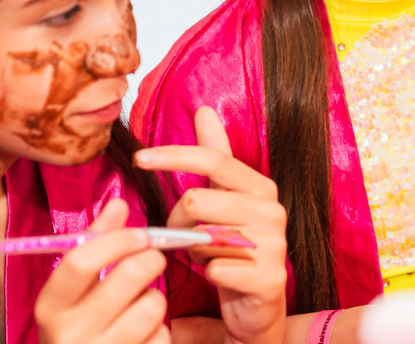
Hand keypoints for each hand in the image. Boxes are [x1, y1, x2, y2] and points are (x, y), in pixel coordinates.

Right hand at [34, 199, 169, 343]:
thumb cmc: (79, 324)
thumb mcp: (74, 290)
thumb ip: (95, 244)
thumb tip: (119, 203)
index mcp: (50, 308)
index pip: (81, 260)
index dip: (118, 239)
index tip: (139, 234)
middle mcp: (70, 335)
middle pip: (129, 275)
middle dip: (151, 259)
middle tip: (153, 260)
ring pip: (153, 305)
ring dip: (155, 298)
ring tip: (142, 304)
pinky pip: (162, 335)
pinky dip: (159, 330)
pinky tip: (143, 334)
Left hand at [135, 107, 286, 343]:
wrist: (258, 304)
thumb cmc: (233, 248)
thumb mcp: (224, 198)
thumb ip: (216, 155)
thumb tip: (204, 110)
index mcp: (260, 187)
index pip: (213, 159)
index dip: (173, 155)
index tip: (140, 158)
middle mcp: (272, 210)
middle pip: (196, 200)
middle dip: (178, 223)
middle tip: (187, 238)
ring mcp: (274, 244)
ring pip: (201, 236)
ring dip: (193, 250)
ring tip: (207, 256)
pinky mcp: (269, 277)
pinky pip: (214, 268)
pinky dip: (207, 274)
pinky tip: (219, 275)